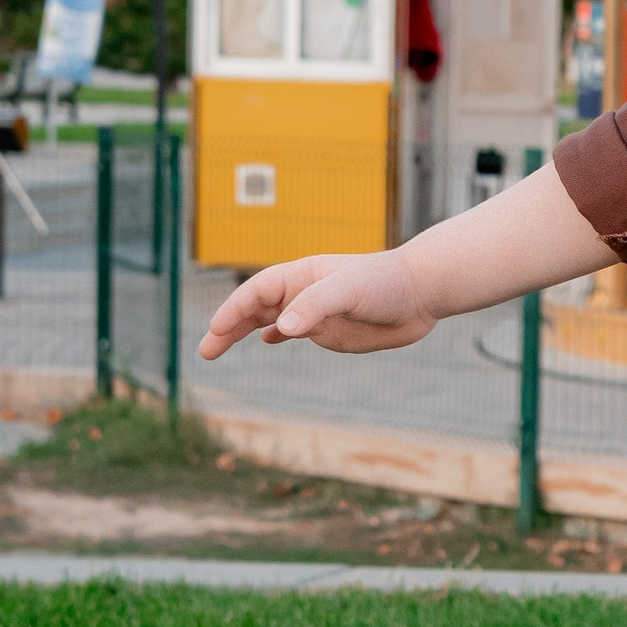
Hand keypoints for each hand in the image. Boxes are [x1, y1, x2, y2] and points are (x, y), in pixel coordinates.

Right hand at [198, 249, 434, 359]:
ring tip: (216, 348)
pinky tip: (264, 340)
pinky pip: (293, 330)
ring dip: (242, 332)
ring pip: (268, 321)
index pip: (256, 292)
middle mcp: (302, 293)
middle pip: (254, 308)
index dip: (233, 310)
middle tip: (205, 351)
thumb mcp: (348, 290)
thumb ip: (315, 306)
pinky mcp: (330, 329)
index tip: (217, 330)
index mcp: (301, 276)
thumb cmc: (386, 283)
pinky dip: (275, 334)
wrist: (421, 293)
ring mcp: (314, 312)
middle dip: (227, 327)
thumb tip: (280, 328)